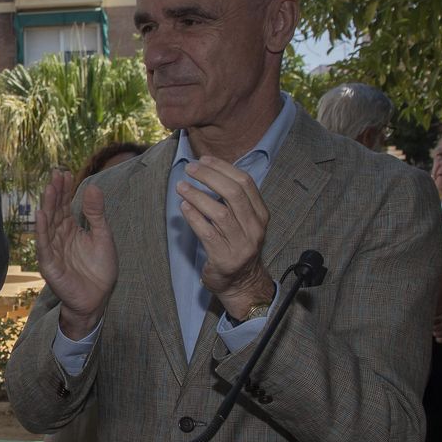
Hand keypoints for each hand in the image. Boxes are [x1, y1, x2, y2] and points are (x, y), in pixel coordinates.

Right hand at [35, 171, 116, 338]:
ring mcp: (52, 249)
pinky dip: (42, 229)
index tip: (66, 173)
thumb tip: (93, 186)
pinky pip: (44, 244)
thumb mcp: (103, 236)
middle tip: (56, 174)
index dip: (65, 190)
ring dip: (48, 206)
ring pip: (48, 224)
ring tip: (50, 188)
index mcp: (71, 229)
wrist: (97, 298)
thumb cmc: (100, 270)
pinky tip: (42, 214)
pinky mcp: (49, 263)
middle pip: (55, 211)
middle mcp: (59, 236)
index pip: (65, 205)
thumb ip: (96, 214)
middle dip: (55, 193)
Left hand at [178, 157, 271, 319]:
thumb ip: (231, 200)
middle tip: (190, 168)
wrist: (241, 282)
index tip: (204, 159)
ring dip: (197, 196)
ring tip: (181, 186)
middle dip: (210, 176)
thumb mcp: (243, 221)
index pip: (245, 183)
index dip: (223, 168)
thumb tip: (207, 170)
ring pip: (219, 212)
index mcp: (261, 214)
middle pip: (233, 193)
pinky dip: (194, 217)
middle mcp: (254, 227)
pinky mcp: (224, 257)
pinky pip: (207, 232)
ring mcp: (241, 243)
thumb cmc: (236, 245)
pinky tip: (183, 206)